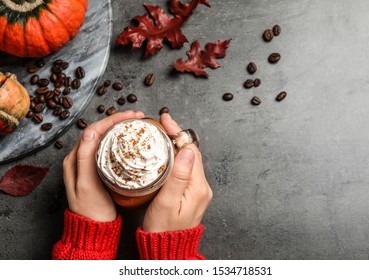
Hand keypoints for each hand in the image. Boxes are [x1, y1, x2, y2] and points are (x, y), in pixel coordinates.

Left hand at [63, 110, 144, 221]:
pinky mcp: (98, 169)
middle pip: (99, 131)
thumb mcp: (87, 185)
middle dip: (118, 120)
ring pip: (104, 138)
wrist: (94, 228)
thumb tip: (90, 130)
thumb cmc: (92, 210)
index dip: (112, 119)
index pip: (93, 130)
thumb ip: (86, 157)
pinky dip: (119, 140)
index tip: (130, 116)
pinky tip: (129, 139)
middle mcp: (80, 157)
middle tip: (137, 116)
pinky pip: (108, 148)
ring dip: (119, 128)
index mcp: (75, 158)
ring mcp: (89, 163)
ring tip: (135, 123)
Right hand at [142, 113, 212, 231]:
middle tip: (162, 122)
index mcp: (198, 187)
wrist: (168, 248)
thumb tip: (187, 150)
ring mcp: (199, 190)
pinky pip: (187, 168)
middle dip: (178, 135)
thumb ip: (178, 176)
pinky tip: (168, 152)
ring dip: (178, 144)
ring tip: (164, 132)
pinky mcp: (193, 193)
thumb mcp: (166, 203)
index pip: (190, 150)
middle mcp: (202, 186)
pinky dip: (178, 156)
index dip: (178, 133)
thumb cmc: (163, 229)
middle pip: (192, 152)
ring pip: (189, 159)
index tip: (166, 120)